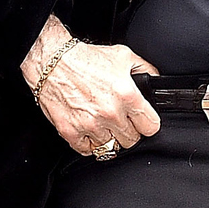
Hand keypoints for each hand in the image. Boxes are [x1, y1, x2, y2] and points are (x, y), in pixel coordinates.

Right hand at [22, 18, 161, 156]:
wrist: (52, 62)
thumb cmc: (85, 59)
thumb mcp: (123, 56)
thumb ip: (145, 71)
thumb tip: (156, 84)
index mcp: (127, 95)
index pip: (151, 127)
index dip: (147, 123)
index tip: (141, 120)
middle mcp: (110, 112)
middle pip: (132, 140)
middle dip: (128, 130)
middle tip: (119, 118)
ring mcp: (90, 125)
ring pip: (111, 147)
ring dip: (108, 137)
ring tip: (102, 122)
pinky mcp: (71, 132)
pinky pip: (88, 150)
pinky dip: (89, 143)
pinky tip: (89, 129)